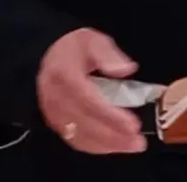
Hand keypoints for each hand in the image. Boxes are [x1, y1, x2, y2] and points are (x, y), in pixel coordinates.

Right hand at [37, 28, 145, 154]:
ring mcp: (53, 113)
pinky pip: (75, 140)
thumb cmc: (74, 48)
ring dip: (108, 145)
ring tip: (132, 145)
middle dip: (114, 135)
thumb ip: (108, 54)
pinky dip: (96, 147)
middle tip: (139, 141)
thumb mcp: (92, 40)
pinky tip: (114, 146)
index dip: (111, 115)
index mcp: (64, 75)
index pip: (89, 100)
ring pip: (81, 136)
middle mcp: (55, 98)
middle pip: (86, 123)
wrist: (47, 56)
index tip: (133, 124)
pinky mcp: (55, 124)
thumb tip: (125, 69)